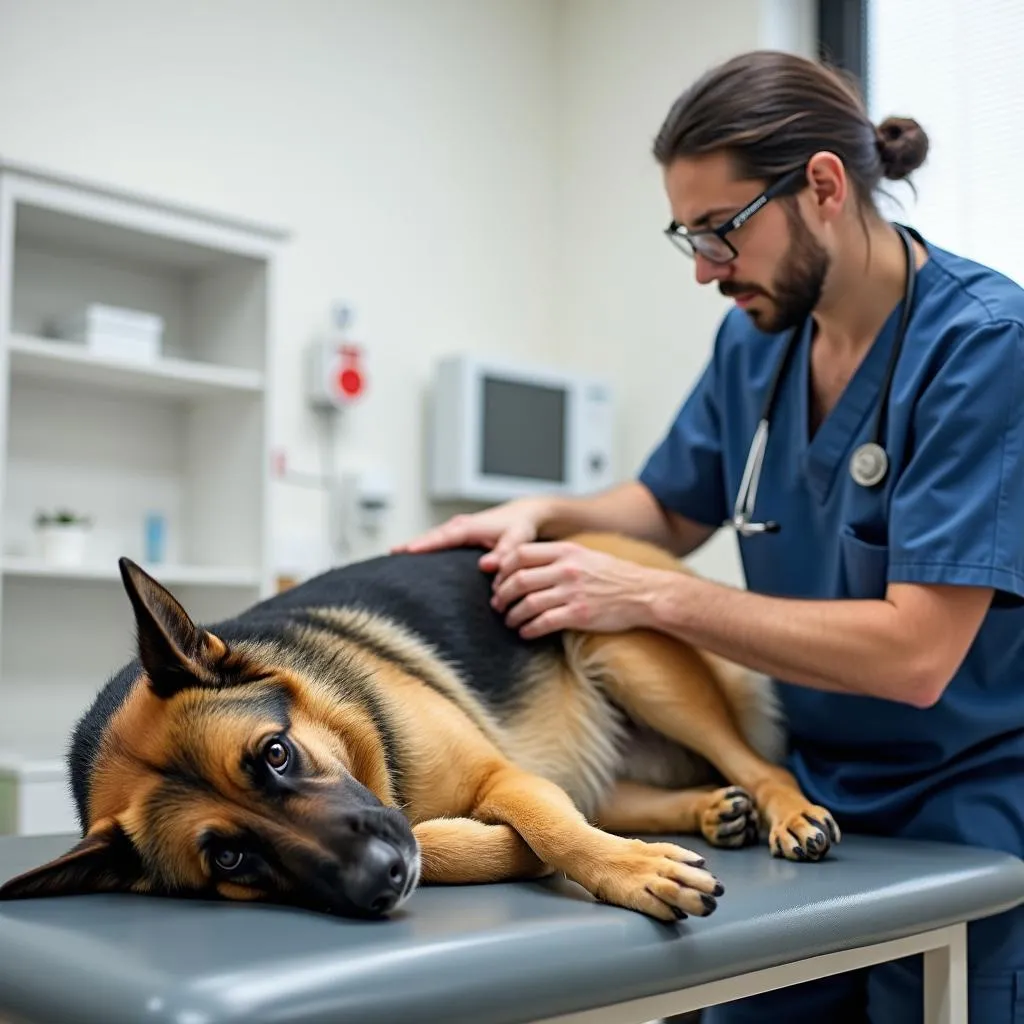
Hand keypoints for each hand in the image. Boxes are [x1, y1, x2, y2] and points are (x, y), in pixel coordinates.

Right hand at [392, 498, 551, 571]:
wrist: (525, 515)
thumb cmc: (521, 527)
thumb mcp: (518, 539)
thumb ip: (505, 552)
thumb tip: (486, 566)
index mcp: (470, 527)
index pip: (443, 537)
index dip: (425, 544)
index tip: (405, 552)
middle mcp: (459, 526)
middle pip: (429, 536)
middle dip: (410, 545)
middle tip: (388, 556)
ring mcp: (456, 530)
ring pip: (430, 538)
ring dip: (412, 545)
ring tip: (392, 557)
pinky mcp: (458, 536)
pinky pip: (435, 541)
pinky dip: (423, 547)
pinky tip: (411, 556)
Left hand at [490, 541, 665, 638]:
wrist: (644, 593)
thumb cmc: (613, 575)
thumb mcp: (584, 554)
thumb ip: (556, 556)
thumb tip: (524, 563)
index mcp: (566, 551)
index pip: (521, 554)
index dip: (502, 568)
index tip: (496, 580)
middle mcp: (566, 569)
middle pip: (519, 579)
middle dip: (501, 594)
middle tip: (497, 604)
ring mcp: (573, 592)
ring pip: (528, 603)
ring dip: (512, 614)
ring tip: (509, 620)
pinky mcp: (579, 615)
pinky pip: (544, 623)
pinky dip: (529, 629)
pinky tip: (525, 632)